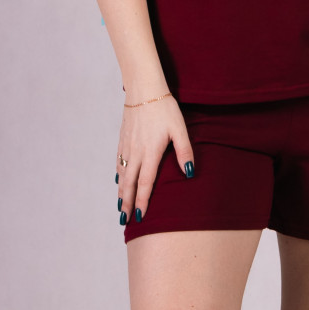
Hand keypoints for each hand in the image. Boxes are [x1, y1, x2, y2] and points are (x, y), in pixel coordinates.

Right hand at [116, 92, 193, 228]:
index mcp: (150, 153)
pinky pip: (118, 162)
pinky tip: (118, 180)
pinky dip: (118, 175)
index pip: (146, 183)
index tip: (140, 216)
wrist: (143, 90)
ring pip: (122, 174)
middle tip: (125, 220)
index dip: (143, 201)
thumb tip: (190, 172)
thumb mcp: (180, 129)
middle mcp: (136, 153)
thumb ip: (185, 151)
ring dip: (121, 192)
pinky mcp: (123, 139)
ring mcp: (127, 146)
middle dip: (128, 202)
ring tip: (120, 206)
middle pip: (130, 183)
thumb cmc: (165, 108)